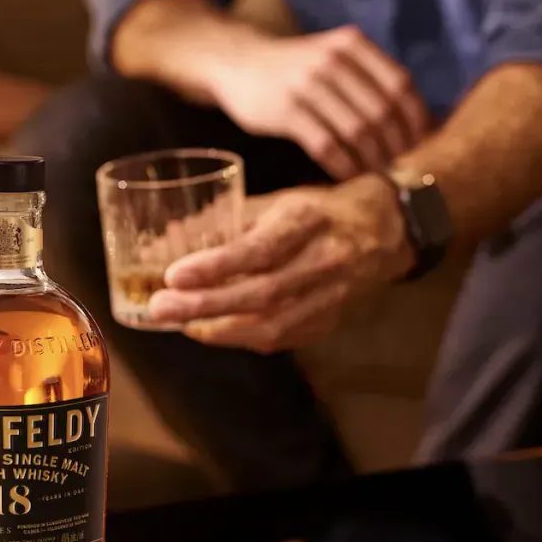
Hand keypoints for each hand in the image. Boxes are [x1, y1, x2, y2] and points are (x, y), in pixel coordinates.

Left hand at [148, 177, 411, 351]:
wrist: (381, 233)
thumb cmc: (315, 213)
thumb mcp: (275, 203)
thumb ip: (222, 220)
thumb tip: (162, 238)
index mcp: (307, 221)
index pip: (259, 249)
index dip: (216, 266)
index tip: (173, 274)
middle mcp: (324, 260)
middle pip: (261, 294)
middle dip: (205, 305)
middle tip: (160, 308)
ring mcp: (331, 296)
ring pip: (272, 325)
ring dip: (219, 329)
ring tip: (179, 323)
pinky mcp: (330, 321)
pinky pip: (281, 338)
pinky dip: (241, 337)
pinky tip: (211, 330)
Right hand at [206, 25, 428, 178]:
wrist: (236, 63)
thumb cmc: (294, 68)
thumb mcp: (332, 55)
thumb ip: (368, 77)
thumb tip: (417, 122)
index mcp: (351, 44)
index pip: (400, 84)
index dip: (416, 118)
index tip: (424, 144)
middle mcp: (332, 60)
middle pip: (382, 111)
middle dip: (397, 145)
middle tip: (402, 168)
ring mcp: (308, 85)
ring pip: (357, 131)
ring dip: (373, 160)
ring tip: (379, 176)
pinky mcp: (286, 111)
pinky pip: (326, 145)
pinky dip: (343, 166)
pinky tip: (349, 176)